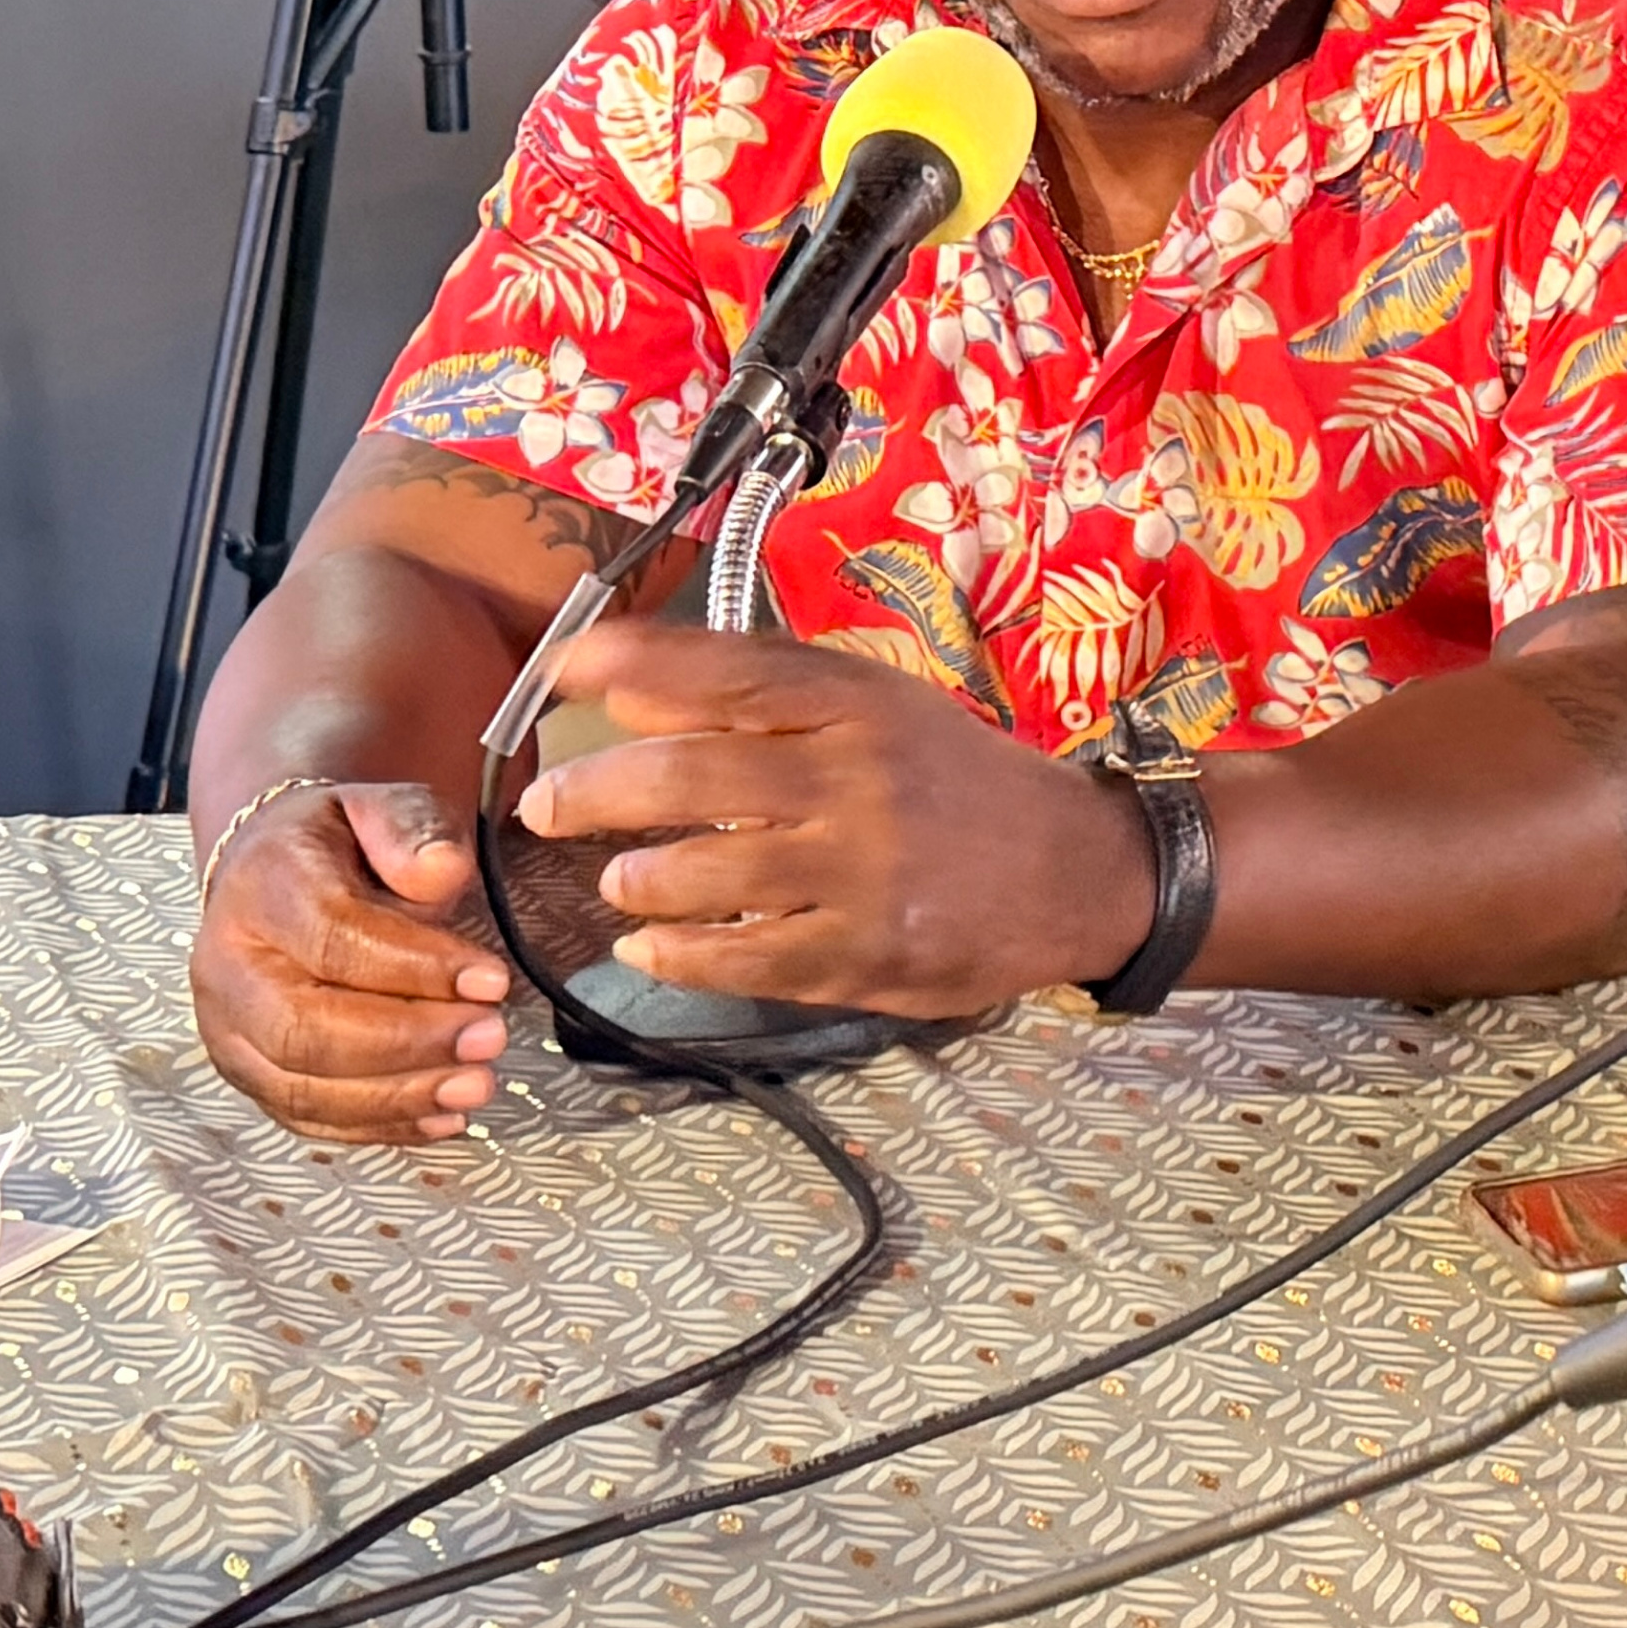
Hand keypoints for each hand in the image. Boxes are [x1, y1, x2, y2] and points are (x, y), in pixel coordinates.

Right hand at [189, 782, 514, 1142]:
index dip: (416, 967)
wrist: (269, 875)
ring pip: (302, 1087)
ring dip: (398, 1096)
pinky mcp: (247, 1075)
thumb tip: (440, 872)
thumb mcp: (379, 806)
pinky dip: (377, 1128)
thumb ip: (411, 829)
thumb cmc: (338, 845)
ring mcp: (228, 1030)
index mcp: (259, 886)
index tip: (492, 980)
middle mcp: (227, 966)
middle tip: (492, 1038)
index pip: (333, 937)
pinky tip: (442, 1118)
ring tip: (478, 1084)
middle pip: (306, 1027)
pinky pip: (306, 1119)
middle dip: (408, 1042)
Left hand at [518, 621, 1157, 1016]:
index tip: (559, 671)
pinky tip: (649, 947)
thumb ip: (769, 691)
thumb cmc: (962, 782)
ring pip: (704, 877)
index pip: (723, 674)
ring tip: (617, 882)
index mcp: (860, 706)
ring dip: (636, 880)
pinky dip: (677, 955)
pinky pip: (742, 960)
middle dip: (593, 792)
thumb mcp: (883, 707)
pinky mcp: (868, 955)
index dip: (628, 667)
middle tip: (544, 806)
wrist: (1082, 873)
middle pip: (689, 779)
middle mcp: (857, 780)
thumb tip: (632, 687)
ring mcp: (862, 874)